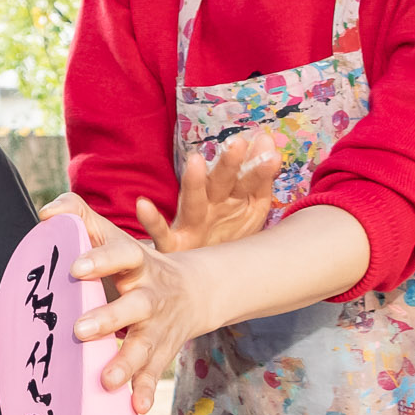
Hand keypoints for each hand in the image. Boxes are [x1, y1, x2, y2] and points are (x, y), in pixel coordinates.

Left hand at [63, 199, 226, 414]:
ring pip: (145, 345)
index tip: (74, 268)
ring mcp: (158, 325)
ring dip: (127, 363)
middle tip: (79, 330)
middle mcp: (150, 295)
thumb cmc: (134, 261)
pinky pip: (154, 372)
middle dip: (109, 318)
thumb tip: (47, 213)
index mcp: (137, 261)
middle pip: (134, 305)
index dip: (100, 260)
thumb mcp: (114, 235)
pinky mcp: (162, 351)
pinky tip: (135, 407)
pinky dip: (145, 390)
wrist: (195, 290)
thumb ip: (80, 216)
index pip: (122, 254)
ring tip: (107, 380)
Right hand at [139, 131, 279, 251]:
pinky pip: (160, 231)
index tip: (271, 151)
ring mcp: (190, 223)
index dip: (258, 170)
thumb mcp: (250, 210)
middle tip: (237, 144)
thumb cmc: (226, 238)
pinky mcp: (172, 244)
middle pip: (220, 183)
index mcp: (231, 200)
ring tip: (196, 161)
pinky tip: (143, 204)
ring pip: (192, 201)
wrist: (202, 275)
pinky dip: (151, 219)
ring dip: (194, 182)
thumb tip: (266, 139)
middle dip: (228, 165)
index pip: (247, 182)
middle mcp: (210, 206)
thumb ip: (259, 178)